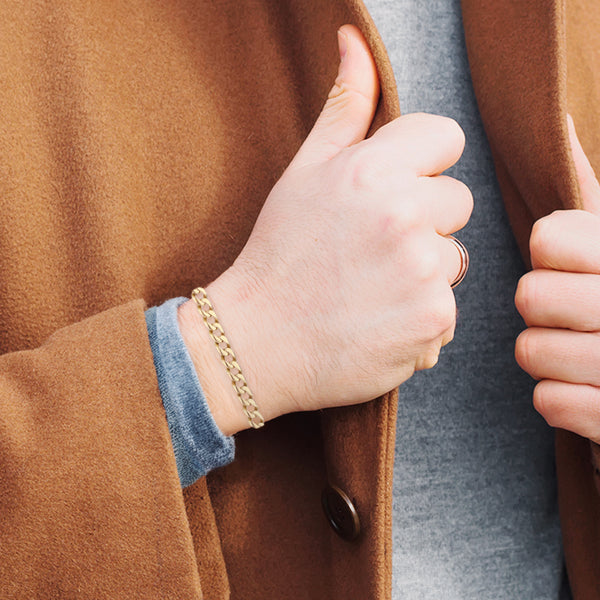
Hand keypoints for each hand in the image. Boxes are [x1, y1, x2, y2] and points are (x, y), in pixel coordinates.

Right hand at [180, 25, 472, 434]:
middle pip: (456, 202)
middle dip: (423, 222)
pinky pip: (446, 311)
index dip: (420, 166)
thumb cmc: (278, 256)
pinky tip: (375, 323)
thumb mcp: (303, 174)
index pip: (446, 139)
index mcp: (372, 170)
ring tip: (369, 291)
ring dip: (422, 275)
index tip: (390, 193)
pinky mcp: (432, 323)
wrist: (258, 343)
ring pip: (454, 261)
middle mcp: (405, 216)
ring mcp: (422, 273)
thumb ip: (343, 109)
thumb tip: (354, 39)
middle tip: (370, 250)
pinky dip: (418, 320)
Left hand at [515, 116, 599, 442]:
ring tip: (582, 353)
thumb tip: (559, 122)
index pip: (548, 238)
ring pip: (530, 351)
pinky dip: (563, 400)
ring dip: (548, 355)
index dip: (550, 253)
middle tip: (573, 313)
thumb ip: (592, 199)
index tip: (571, 263)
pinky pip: (549, 403)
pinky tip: (589, 392)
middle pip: (529, 296)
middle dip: (543, 307)